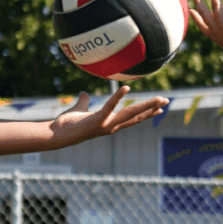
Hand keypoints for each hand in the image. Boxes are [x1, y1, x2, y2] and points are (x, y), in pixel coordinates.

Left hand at [47, 84, 167, 146]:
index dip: (146, 113)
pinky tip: (127, 88)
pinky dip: (118, 97)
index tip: (159, 109)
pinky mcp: (97, 121)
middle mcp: (110, 127)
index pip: (132, 118)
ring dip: (145, 107)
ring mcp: (105, 125)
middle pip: (136, 117)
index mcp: (109, 124)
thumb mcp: (79, 110)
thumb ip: (83, 102)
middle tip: (166, 101)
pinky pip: (110, 107)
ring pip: (130, 114)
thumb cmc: (66, 125)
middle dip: (152, 109)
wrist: (56, 135)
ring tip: (159, 99)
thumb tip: (84, 93)